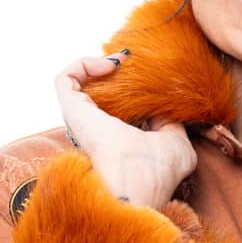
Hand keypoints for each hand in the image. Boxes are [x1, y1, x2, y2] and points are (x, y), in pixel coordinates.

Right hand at [54, 54, 196, 209]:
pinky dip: (84, 64)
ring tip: (122, 59)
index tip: (146, 75)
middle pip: (95, 95)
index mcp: (117, 142)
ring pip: (76, 85)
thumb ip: (172, 123)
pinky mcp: (73, 112)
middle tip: (131, 61)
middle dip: (111, 74)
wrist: (140, 183)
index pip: (116, 109)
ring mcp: (81, 122)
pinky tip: (111, 64)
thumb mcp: (176, 142)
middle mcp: (95, 133)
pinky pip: (65, 80)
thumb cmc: (158, 172)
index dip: (129, 89)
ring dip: (97, 65)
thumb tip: (170, 107)